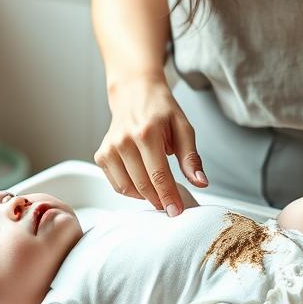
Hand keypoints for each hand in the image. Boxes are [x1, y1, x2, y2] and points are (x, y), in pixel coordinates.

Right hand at [93, 74, 207, 214]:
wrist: (134, 92)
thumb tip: (200, 182)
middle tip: (171, 206)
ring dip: (145, 197)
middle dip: (159, 200)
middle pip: (143, 185)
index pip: (159, 175)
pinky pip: (116, 184)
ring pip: (127, 188)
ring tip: (159, 192)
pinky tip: (143, 183)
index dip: (169, 197)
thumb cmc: (160, 109)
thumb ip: (191, 157)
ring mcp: (110, 148)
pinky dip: (131, 190)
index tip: (177, 211)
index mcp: (147, 132)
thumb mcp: (183, 127)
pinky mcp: (102, 155)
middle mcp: (124, 140)